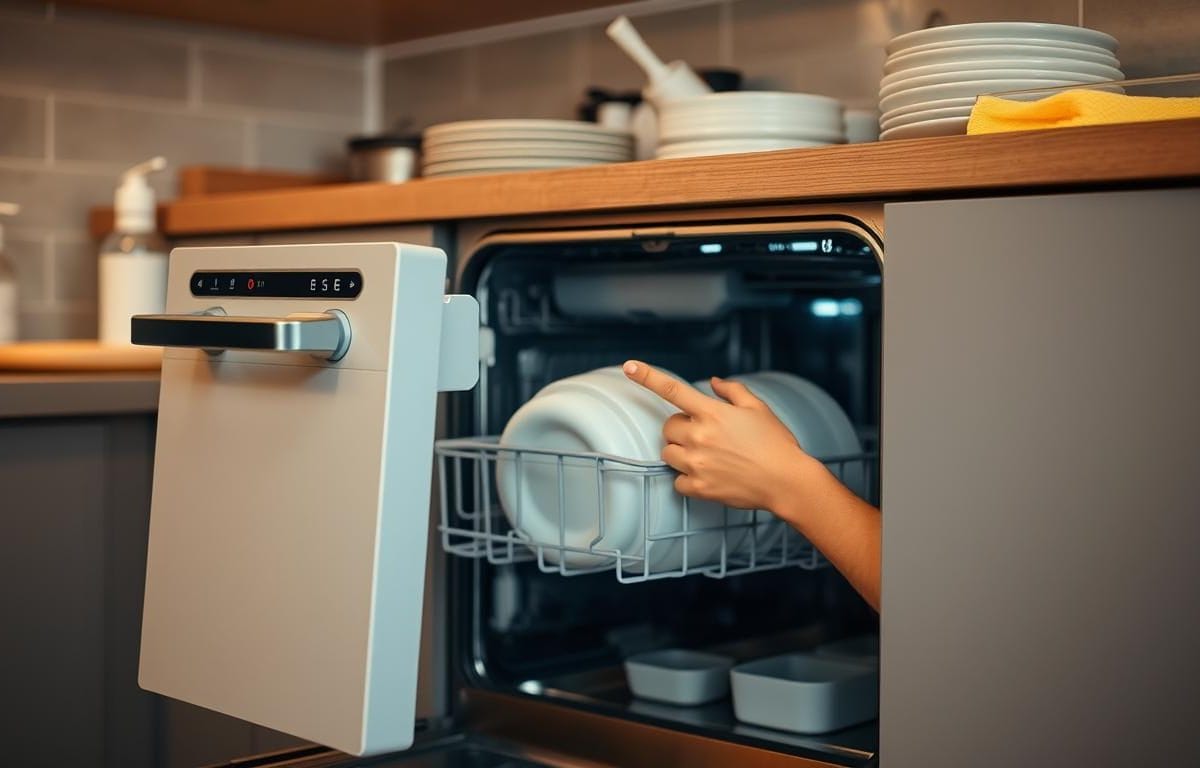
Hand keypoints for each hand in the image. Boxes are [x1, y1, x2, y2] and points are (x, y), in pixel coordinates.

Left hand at [622, 360, 820, 512]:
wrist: (786, 481)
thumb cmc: (776, 444)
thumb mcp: (758, 408)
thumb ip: (732, 391)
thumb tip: (714, 382)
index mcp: (712, 413)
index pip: (673, 390)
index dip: (648, 377)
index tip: (629, 367)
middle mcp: (700, 437)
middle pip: (668, 427)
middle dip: (682, 429)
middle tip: (706, 436)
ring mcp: (697, 463)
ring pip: (668, 453)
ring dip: (681, 452)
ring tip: (707, 456)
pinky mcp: (699, 487)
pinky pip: (676, 480)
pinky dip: (687, 478)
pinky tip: (707, 475)